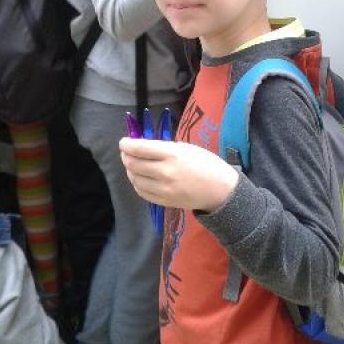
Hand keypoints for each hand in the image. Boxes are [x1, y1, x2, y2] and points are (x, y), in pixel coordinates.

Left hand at [119, 138, 238, 212]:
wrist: (220, 189)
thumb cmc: (206, 163)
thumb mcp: (186, 148)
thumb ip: (164, 148)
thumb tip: (143, 147)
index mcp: (172, 154)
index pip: (139, 148)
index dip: (126, 145)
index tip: (123, 142)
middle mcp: (165, 172)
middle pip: (134, 164)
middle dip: (126, 156)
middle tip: (126, 152)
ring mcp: (164, 189)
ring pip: (135, 179)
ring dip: (130, 170)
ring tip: (132, 165)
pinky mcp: (164, 201)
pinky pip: (142, 192)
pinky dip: (137, 183)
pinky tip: (140, 178)